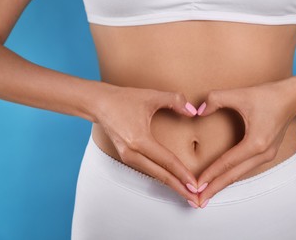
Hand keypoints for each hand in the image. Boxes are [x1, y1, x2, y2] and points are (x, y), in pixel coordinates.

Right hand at [94, 85, 199, 205]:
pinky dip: (162, 177)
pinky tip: (173, 182)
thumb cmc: (123, 100)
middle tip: (196, 200)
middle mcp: (132, 153)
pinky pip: (148, 170)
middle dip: (180, 188)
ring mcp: (128, 157)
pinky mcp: (127, 157)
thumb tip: (193, 112)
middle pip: (161, 175)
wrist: (98, 104)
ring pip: (155, 175)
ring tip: (188, 194)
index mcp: (139, 140)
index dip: (183, 174)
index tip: (196, 185)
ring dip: (172, 185)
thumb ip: (175, 100)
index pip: (167, 161)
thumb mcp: (151, 96)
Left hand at [195, 79, 295, 206]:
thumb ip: (216, 99)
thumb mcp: (240, 94)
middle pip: (233, 176)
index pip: (227, 163)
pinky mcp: (267, 154)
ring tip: (206, 195)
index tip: (196, 186)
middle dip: (214, 189)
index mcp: (256, 142)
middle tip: (197, 201)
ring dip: (222, 184)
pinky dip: (231, 176)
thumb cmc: (269, 95)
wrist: (294, 98)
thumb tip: (198, 110)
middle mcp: (262, 154)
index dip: (210, 174)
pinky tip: (221, 180)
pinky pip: (245, 169)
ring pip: (239, 174)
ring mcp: (267, 156)